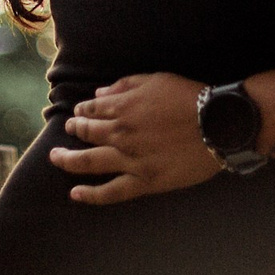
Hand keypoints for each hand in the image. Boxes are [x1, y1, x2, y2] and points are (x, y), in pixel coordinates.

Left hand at [50, 73, 222, 203]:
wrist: (218, 125)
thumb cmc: (190, 98)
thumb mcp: (157, 80)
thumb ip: (125, 86)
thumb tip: (99, 95)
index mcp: (123, 107)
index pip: (92, 110)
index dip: (82, 111)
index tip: (79, 113)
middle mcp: (121, 134)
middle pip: (86, 133)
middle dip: (74, 131)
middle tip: (68, 131)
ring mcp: (130, 160)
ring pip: (89, 162)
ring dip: (68, 159)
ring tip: (56, 157)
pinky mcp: (144, 182)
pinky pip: (111, 192)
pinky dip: (90, 194)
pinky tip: (75, 193)